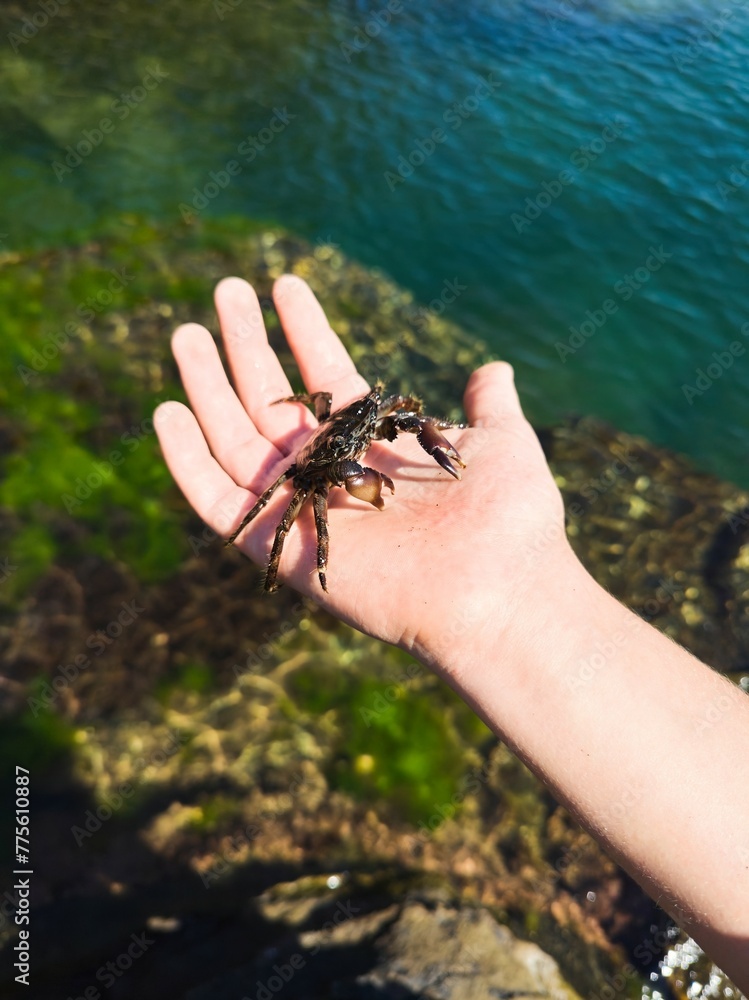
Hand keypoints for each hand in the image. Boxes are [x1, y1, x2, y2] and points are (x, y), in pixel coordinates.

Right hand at [154, 275, 580, 675]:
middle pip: (272, 401)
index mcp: (372, 444)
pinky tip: (167, 412)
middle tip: (225, 289)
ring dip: (208, 387)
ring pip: (236, 441)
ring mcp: (301, 507)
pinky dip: (188, 462)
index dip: (304, 329)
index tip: (284, 284)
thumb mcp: (503, 443)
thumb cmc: (510, 518)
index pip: (326, 375)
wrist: (500, 590)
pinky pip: (218, 503)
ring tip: (185, 333)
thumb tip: (494, 370)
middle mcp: (331, 470)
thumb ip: (489, 405)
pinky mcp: (277, 546)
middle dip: (246, 345)